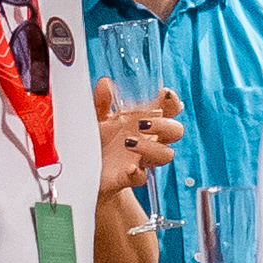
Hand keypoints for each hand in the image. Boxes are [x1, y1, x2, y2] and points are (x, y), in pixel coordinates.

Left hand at [94, 81, 182, 202]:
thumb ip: (102, 101)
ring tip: (129, 143)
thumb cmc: (99, 141)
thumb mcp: (98, 117)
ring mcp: (142, 159)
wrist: (87, 170)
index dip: (173, 102)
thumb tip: (105, 83)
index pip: (169, 109)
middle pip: (176, 131)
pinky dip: (137, 174)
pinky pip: (142, 178)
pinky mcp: (130, 177)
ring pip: (166, 155)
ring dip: (152, 148)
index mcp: (145, 121)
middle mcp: (149, 139)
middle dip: (165, 125)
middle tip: (143, 123)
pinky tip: (129, 168)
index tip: (165, 94)